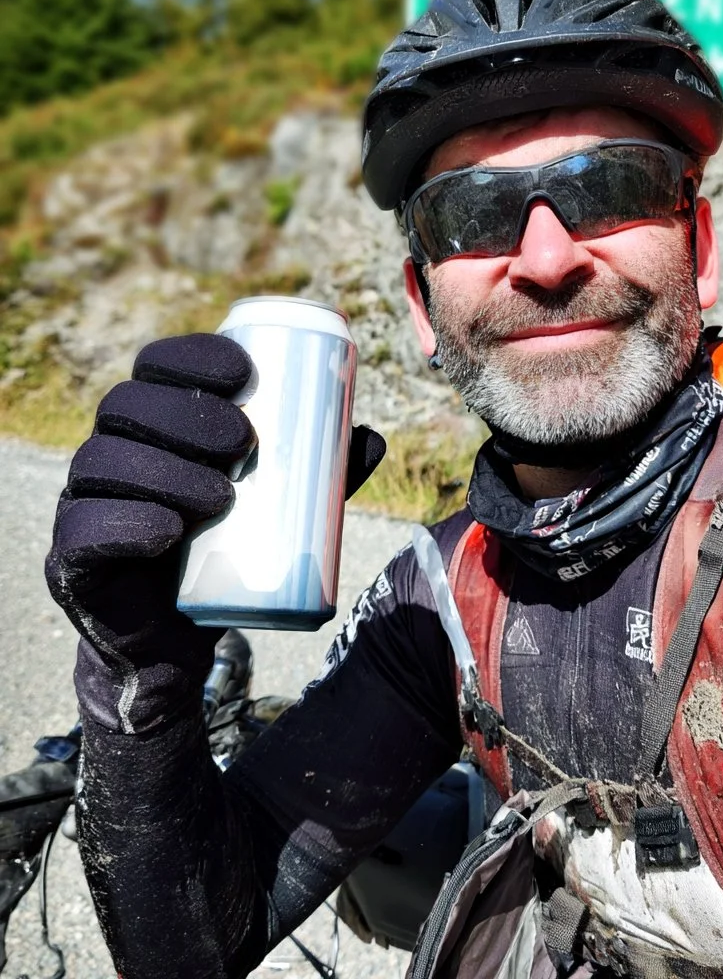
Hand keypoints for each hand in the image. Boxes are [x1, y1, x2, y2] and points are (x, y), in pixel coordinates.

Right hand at [45, 333, 385, 731]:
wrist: (181, 642)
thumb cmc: (227, 557)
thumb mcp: (278, 510)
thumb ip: (319, 476)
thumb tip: (371, 438)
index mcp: (150, 426)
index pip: (154, 367)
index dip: (191, 357)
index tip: (245, 373)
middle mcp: (108, 454)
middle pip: (127, 405)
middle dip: (186, 414)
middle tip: (244, 444)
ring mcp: (83, 506)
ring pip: (103, 462)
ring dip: (166, 471)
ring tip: (224, 498)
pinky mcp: (72, 565)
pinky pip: (81, 533)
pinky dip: (125, 525)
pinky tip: (167, 530)